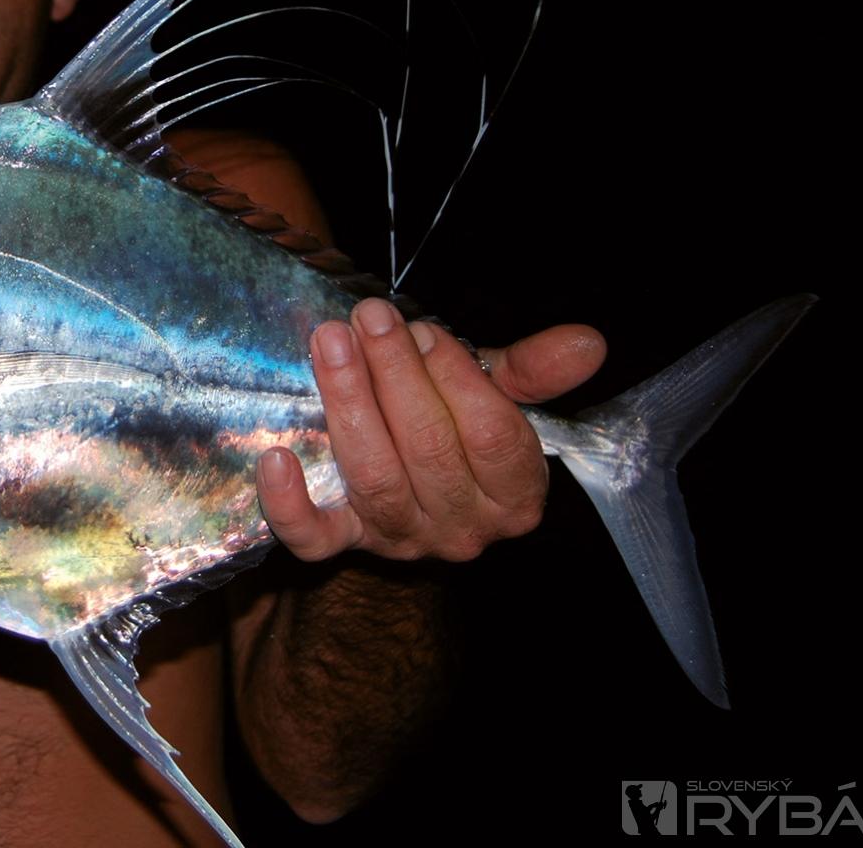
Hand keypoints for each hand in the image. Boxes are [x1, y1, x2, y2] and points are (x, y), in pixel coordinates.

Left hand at [260, 298, 605, 562]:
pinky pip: (313, 538)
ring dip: (349, 404)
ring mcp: (401, 540)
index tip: (422, 328)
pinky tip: (275, 456)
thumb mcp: (499, 397)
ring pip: (375, 478)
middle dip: (395, 374)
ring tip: (330, 342)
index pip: (491, 434)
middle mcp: (462, 527)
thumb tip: (587, 342)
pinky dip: (289, 503)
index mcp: (514, 493)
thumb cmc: (457, 428)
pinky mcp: (345, 546)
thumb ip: (533, 372)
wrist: (416, 490)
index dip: (455, 376)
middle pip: (429, 450)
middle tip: (369, 316)